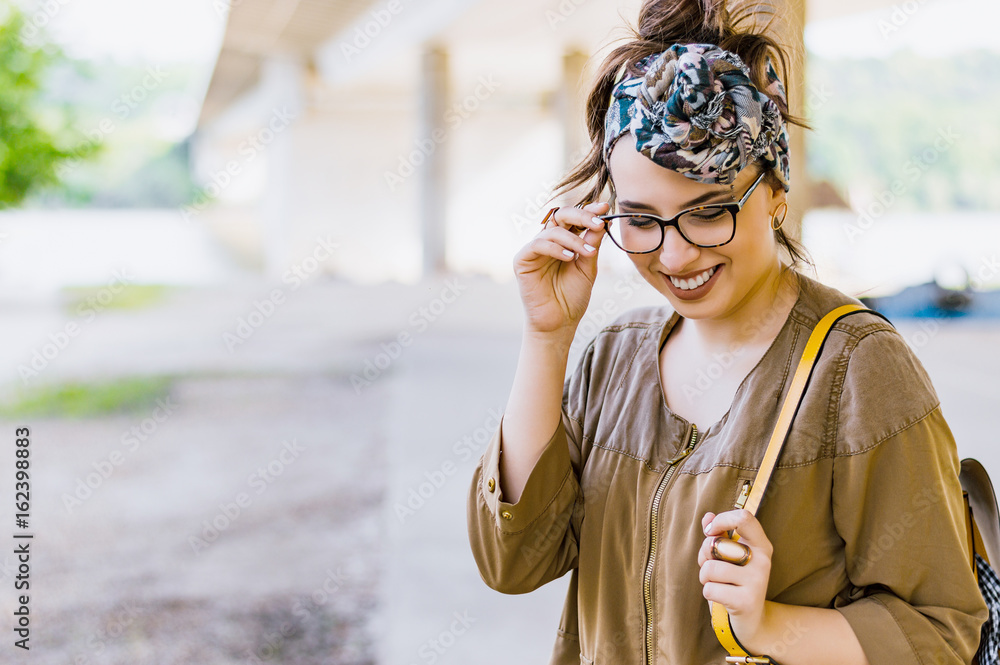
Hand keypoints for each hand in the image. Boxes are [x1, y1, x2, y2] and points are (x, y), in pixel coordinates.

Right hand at [512, 201, 608, 336]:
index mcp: (564, 241)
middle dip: (581, 216)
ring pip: (552, 230)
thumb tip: (604, 220)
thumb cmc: (572, 297)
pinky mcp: (522, 260)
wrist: (559, 322)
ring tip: (588, 253)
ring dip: (573, 239)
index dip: (588, 210)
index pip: (574, 219)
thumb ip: (592, 244)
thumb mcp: (588, 267)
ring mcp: (534, 250)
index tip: (605, 207)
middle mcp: (548, 242)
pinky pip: (537, 244)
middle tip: (598, 222)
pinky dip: (556, 248)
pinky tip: (570, 258)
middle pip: (561, 216)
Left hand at [698, 509, 774, 650]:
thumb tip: (707, 516)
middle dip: (704, 555)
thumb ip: (718, 535)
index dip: (721, 520)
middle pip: (716, 544)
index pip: (743, 518)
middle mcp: (762, 560)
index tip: (711, 532)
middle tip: (713, 567)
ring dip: (705, 577)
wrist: (753, 621)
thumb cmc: (735, 582)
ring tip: (718, 583)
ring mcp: (757, 581)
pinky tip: (721, 597)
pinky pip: (710, 589)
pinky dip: (708, 593)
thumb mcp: (729, 556)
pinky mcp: (746, 601)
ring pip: (710, 568)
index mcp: (760, 544)